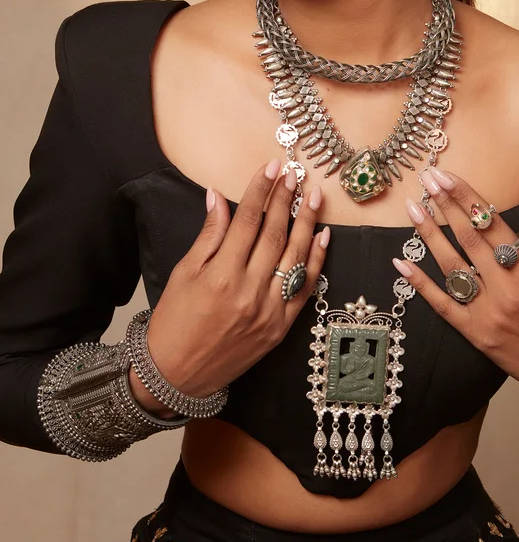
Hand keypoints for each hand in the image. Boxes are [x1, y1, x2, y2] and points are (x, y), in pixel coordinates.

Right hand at [139, 160, 329, 409]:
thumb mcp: (184, 273)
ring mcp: (269, 311)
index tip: (272, 167)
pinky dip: (316, 261)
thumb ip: (208, 235)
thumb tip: (217, 196)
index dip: (260, 190)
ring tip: (314, 196)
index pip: (247, 221)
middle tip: (293, 175)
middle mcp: (249, 292)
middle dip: (285, 200)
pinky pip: (305, 288)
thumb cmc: (174, 321)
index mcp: (221, 276)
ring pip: (295, 257)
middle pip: (274, 234)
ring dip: (308, 223)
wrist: (177, 375)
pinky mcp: (281, 328)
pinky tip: (322, 236)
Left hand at [394, 167, 518, 416]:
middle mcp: (506, 289)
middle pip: (468, 239)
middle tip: (426, 181)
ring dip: (429, 236)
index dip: (467, 197)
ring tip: (412, 209)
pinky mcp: (476, 334)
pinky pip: (442, 305)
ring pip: (451, 267)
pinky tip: (401, 263)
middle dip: (445, 206)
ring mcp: (487, 313)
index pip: (491, 224)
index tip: (447, 176)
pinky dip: (420, 284)